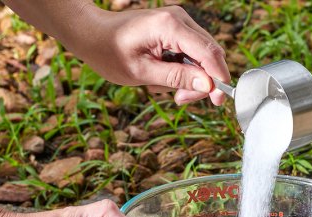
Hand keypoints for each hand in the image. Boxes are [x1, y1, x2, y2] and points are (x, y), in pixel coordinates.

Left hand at [85, 5, 229, 105]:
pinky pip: (192, 53)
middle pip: (210, 54)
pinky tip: (164, 76)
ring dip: (190, 77)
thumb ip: (176, 78)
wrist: (93, 35)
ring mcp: (179, 22)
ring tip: (164, 87)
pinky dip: (184, 69)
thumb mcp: (142, 72)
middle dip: (202, 81)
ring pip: (203, 56)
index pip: (208, 53)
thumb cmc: (110, 52)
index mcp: (170, 26)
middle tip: (180, 99)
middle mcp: (179, 19)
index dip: (218, 79)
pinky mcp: (176, 29)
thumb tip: (206, 86)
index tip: (218, 101)